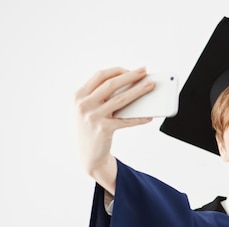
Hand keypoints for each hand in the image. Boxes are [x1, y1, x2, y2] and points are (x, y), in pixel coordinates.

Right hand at [74, 67, 154, 192]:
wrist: (88, 155)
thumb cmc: (92, 128)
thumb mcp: (90, 109)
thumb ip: (103, 96)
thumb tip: (131, 85)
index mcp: (78, 95)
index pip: (100, 75)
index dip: (118, 70)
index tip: (132, 69)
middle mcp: (83, 104)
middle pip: (111, 84)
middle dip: (130, 76)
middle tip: (144, 71)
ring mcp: (93, 116)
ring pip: (121, 99)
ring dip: (138, 91)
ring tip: (150, 86)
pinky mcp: (103, 129)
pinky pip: (126, 120)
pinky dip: (139, 118)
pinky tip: (149, 116)